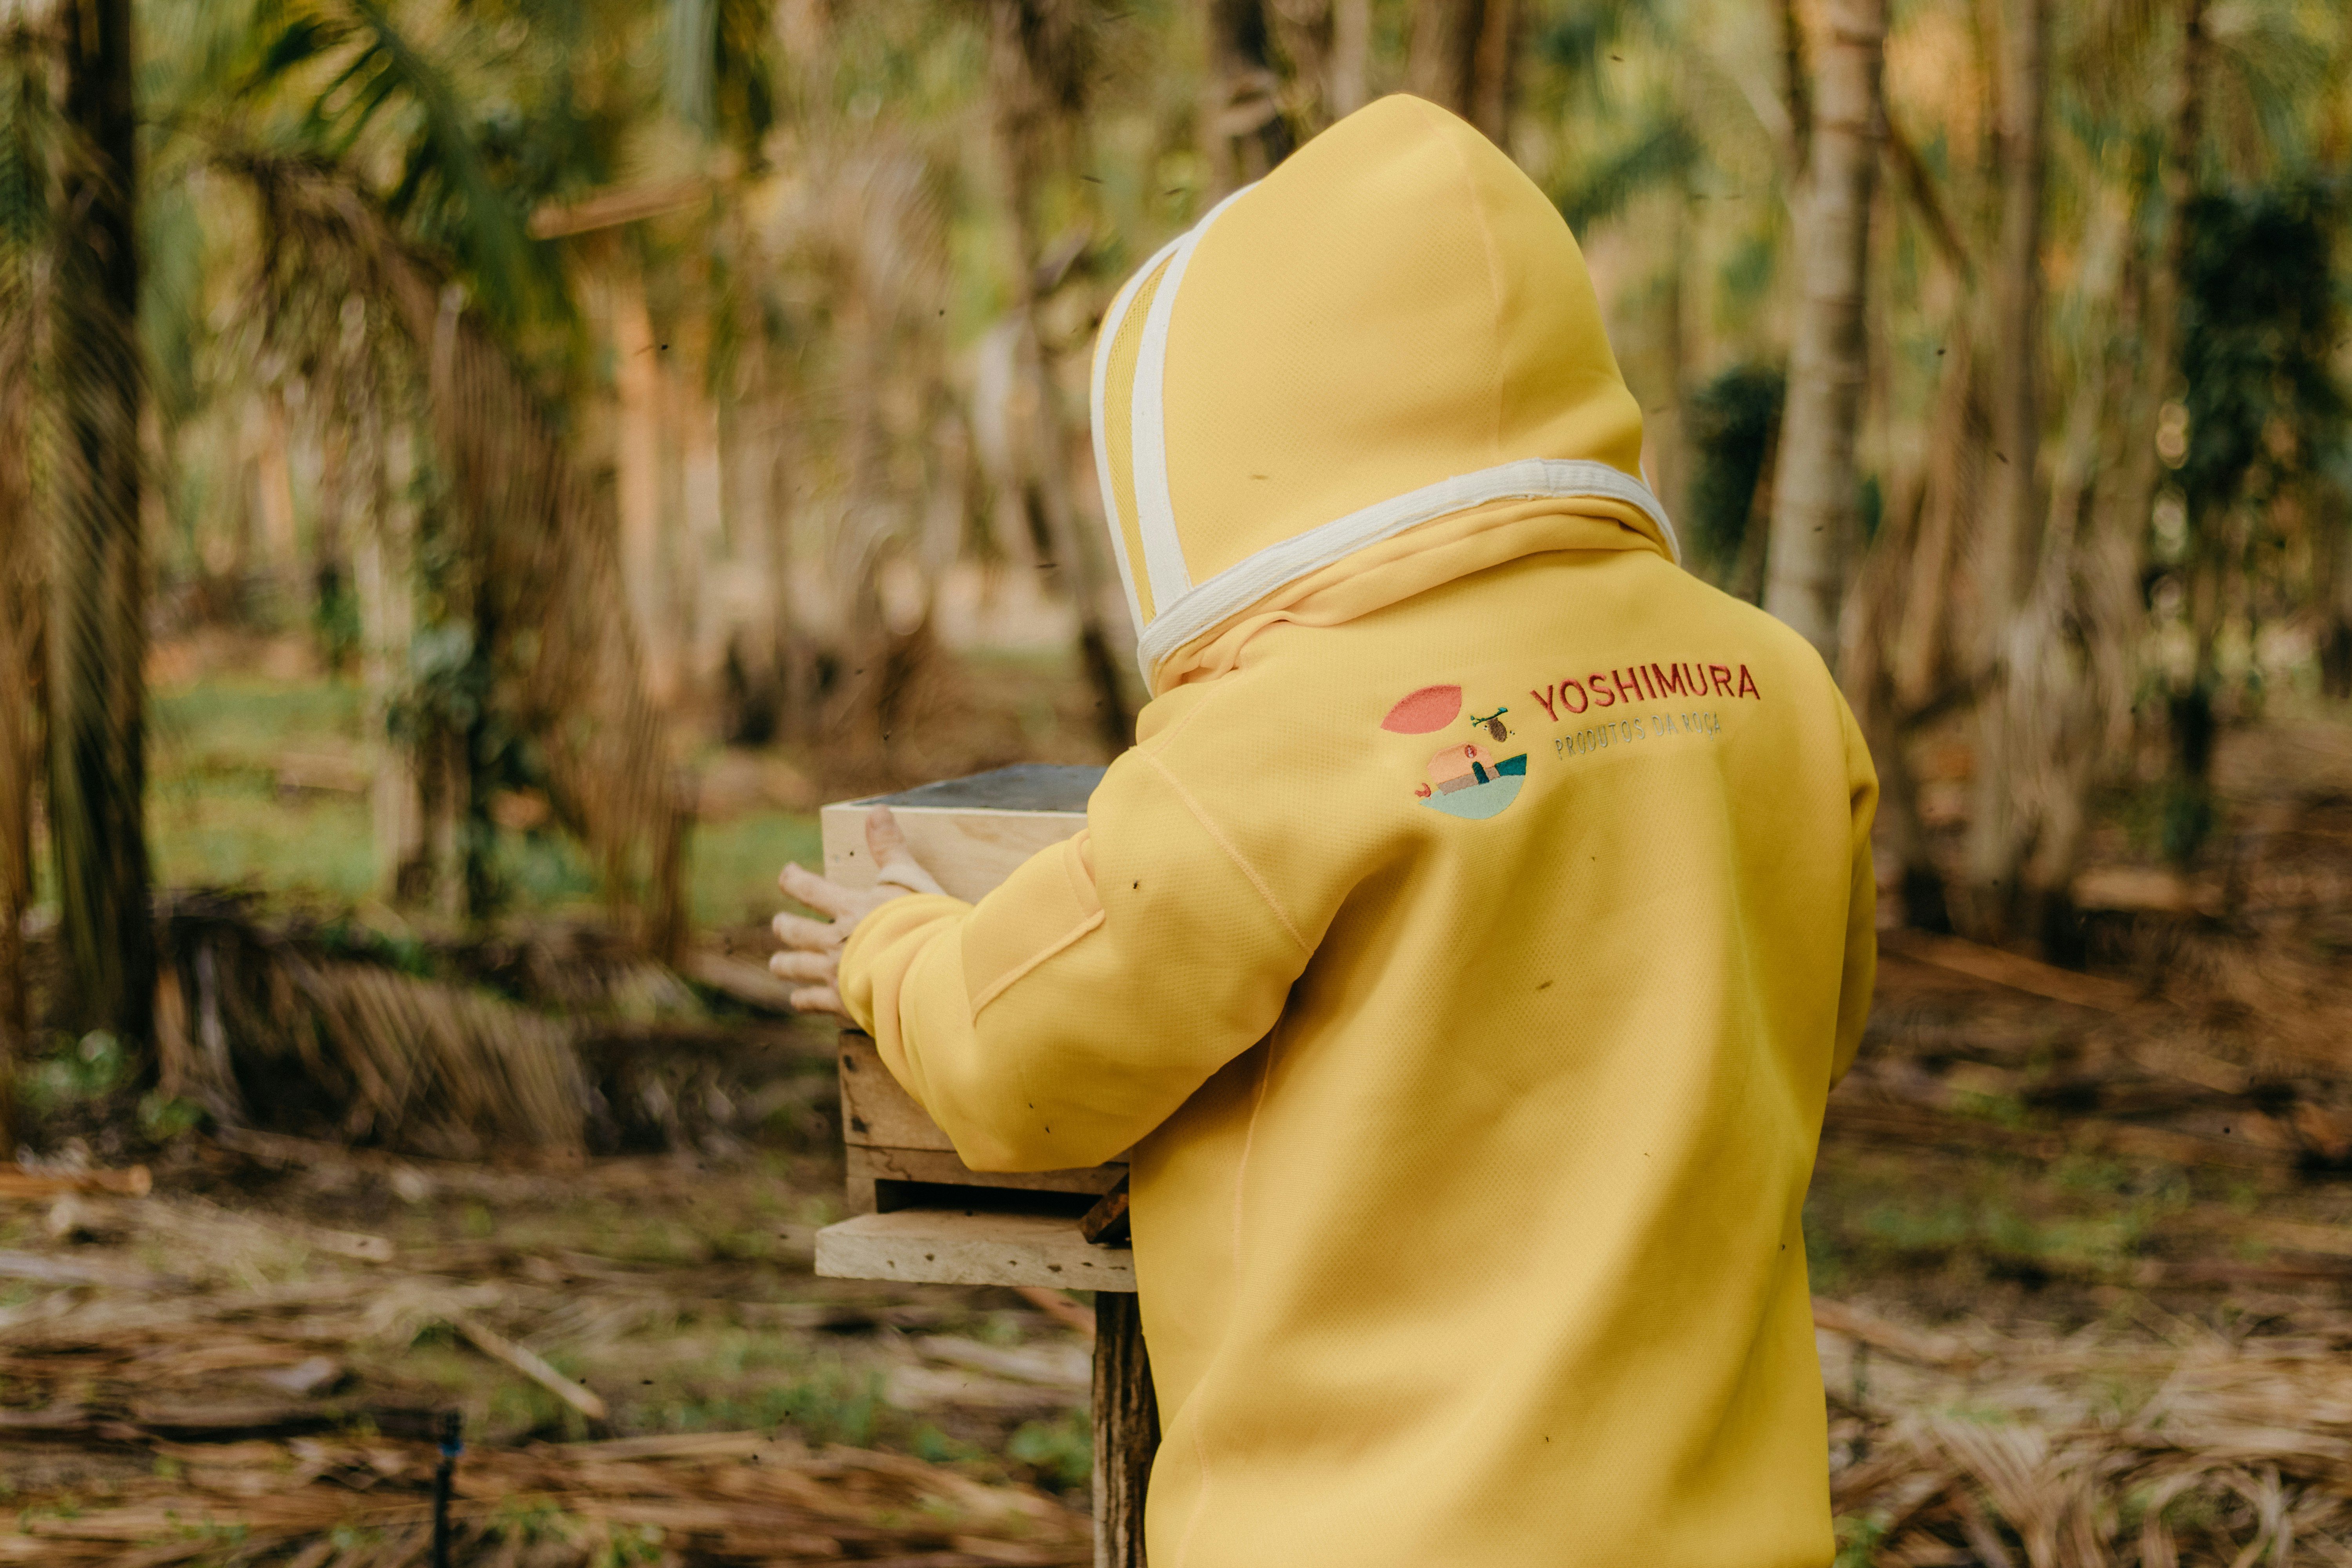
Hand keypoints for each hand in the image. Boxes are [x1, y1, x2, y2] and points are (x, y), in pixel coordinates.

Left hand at [769, 806, 943, 1015]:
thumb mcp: (910, 879)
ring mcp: (834, 973)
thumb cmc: (925, 924)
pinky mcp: (840, 1002)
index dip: (792, 879)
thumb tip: (876, 811)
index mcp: (848, 907)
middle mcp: (833, 939)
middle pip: (793, 931)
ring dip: (784, 963)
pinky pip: (810, 1001)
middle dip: (784, 926)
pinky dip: (803, 999)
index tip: (787, 874)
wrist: (930, 974)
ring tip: (779, 963)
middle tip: (780, 924)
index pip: (807, 888)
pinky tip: (801, 999)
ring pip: (793, 967)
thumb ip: (890, 847)